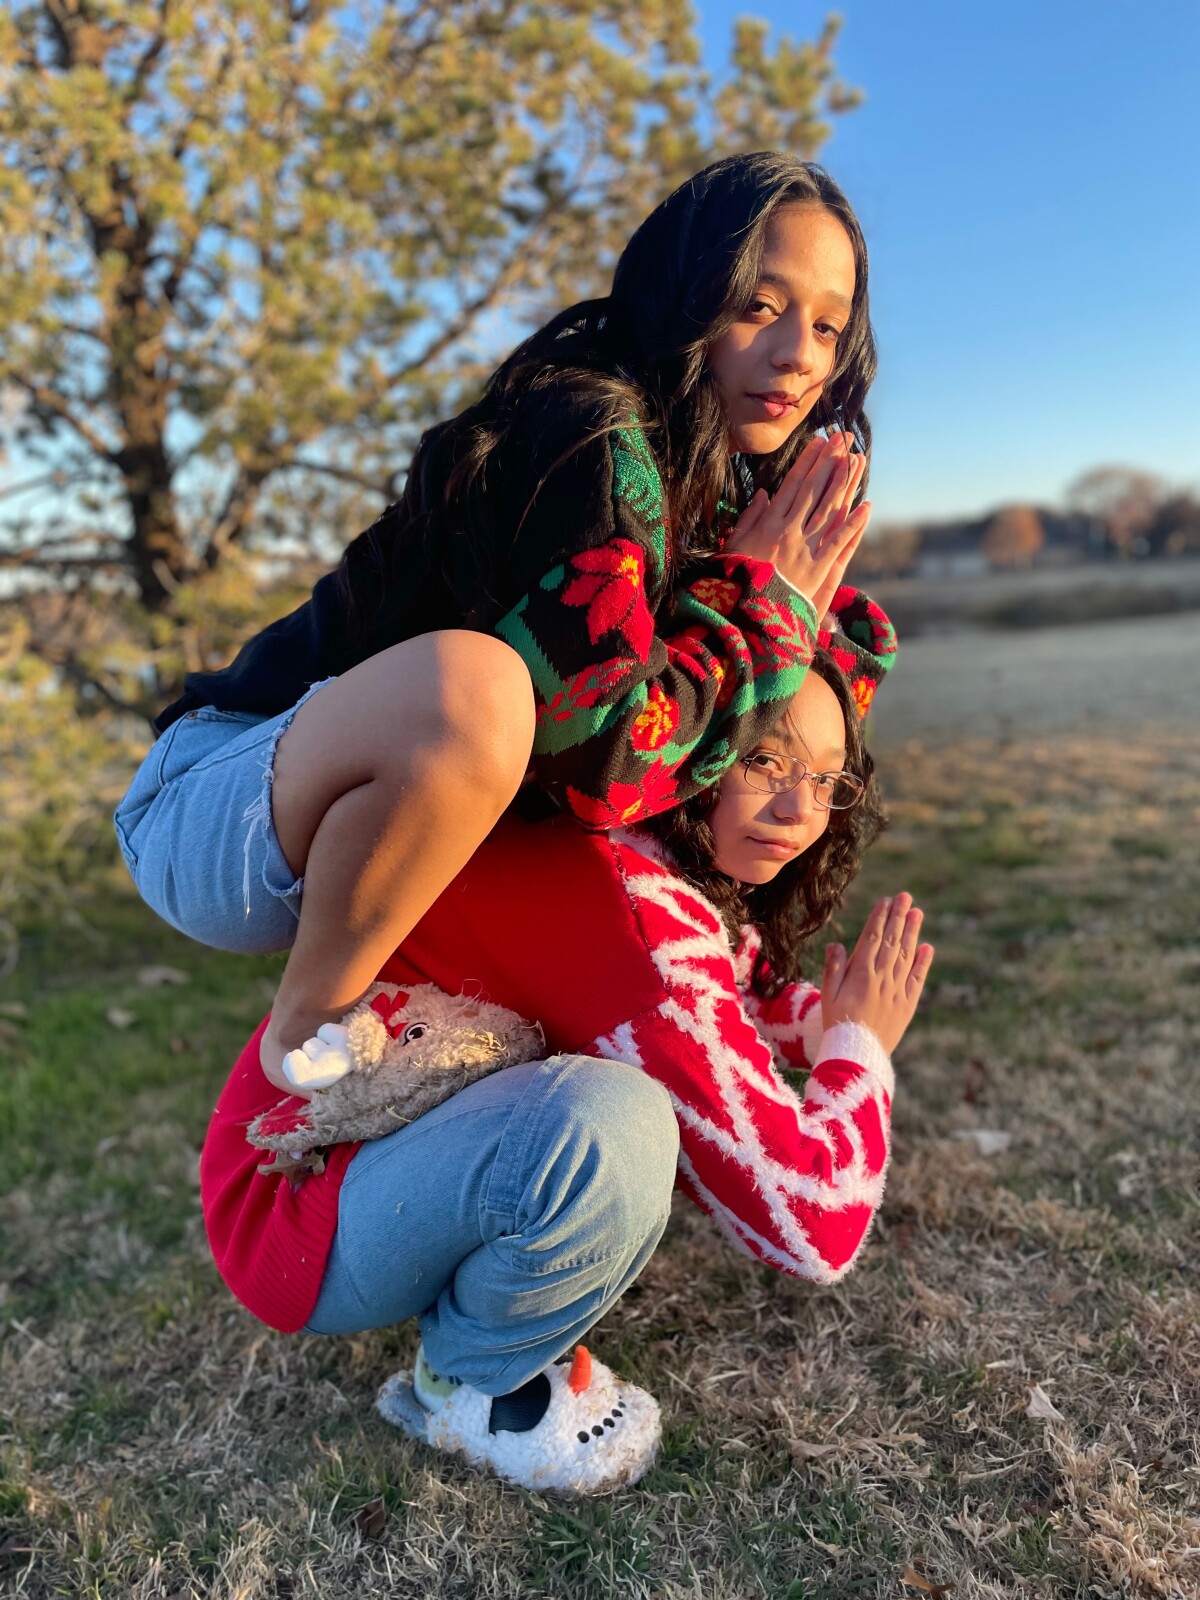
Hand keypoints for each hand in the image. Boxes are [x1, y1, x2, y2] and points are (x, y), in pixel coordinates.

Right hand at [725, 432, 870, 611]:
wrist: (746, 615)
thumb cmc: (735, 580)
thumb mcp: (733, 546)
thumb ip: (748, 519)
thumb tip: (764, 495)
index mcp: (768, 524)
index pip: (792, 485)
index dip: (807, 462)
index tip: (819, 443)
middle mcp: (789, 531)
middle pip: (814, 490)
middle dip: (829, 463)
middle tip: (843, 440)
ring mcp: (805, 549)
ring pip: (829, 510)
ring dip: (844, 484)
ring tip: (856, 461)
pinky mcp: (818, 569)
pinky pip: (840, 542)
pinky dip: (854, 524)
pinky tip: (866, 506)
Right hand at [821, 893, 933, 1054]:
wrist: (857, 1056)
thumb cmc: (837, 1024)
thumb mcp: (827, 996)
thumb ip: (833, 968)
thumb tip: (837, 943)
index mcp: (860, 974)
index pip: (872, 939)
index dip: (879, 918)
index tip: (886, 900)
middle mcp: (882, 979)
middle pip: (892, 942)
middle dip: (898, 917)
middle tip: (905, 897)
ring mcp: (897, 991)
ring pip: (906, 956)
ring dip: (912, 933)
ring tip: (917, 913)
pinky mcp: (907, 1005)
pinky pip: (917, 980)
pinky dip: (923, 963)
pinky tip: (927, 948)